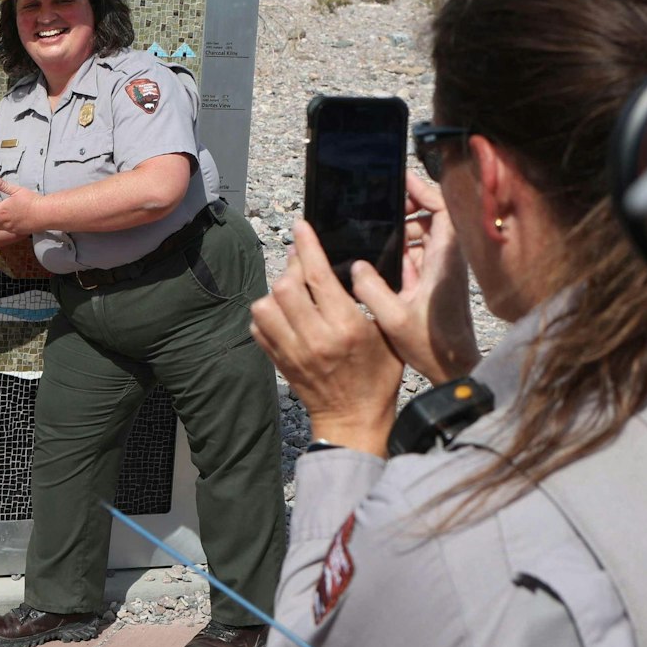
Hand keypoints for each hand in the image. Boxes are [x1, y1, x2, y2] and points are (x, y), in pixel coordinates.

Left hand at [0, 179, 42, 235]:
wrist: (44, 214)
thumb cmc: (31, 200)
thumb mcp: (17, 190)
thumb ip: (5, 186)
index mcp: (1, 210)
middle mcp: (3, 221)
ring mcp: (11, 227)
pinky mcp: (18, 231)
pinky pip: (6, 230)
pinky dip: (0, 228)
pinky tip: (0, 227)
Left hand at [251, 219, 402, 454]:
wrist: (353, 419)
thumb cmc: (378, 376)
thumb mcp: (387, 334)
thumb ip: (371, 299)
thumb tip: (351, 266)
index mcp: (345, 327)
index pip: (318, 276)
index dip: (308, 246)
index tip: (302, 226)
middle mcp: (314, 337)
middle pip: (285, 286)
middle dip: (292, 268)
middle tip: (303, 263)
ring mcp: (292, 351)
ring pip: (265, 305)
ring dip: (277, 292)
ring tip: (294, 291)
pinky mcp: (278, 361)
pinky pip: (258, 327)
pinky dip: (267, 314)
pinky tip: (284, 313)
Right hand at [350, 172, 478, 383]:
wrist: (453, 368)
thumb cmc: (433, 346)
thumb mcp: (394, 318)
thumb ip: (371, 290)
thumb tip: (357, 266)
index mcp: (444, 261)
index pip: (444, 210)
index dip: (425, 191)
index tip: (402, 182)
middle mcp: (446, 262)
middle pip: (432, 219)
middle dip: (407, 210)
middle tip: (379, 210)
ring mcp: (440, 272)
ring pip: (424, 237)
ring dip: (402, 232)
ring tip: (374, 234)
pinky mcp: (433, 284)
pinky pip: (418, 256)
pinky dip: (401, 251)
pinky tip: (379, 259)